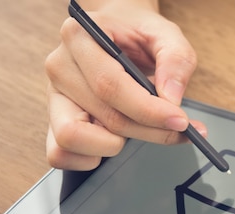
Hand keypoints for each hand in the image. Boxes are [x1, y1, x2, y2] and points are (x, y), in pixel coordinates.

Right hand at [45, 1, 204, 169]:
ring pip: (74, 139)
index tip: (180, 121)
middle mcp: (61, 67)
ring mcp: (55, 97)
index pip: (110, 85)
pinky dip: (89, 159)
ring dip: (114, 146)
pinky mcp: (55, 121)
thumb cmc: (137, 34)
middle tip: (178, 129)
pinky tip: (114, 142)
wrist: (119, 34)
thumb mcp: (165, 34)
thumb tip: (171, 99)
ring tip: (138, 129)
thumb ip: (176, 60)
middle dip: (149, 131)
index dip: (149, 110)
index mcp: (80, 37)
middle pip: (105, 117)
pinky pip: (60, 155)